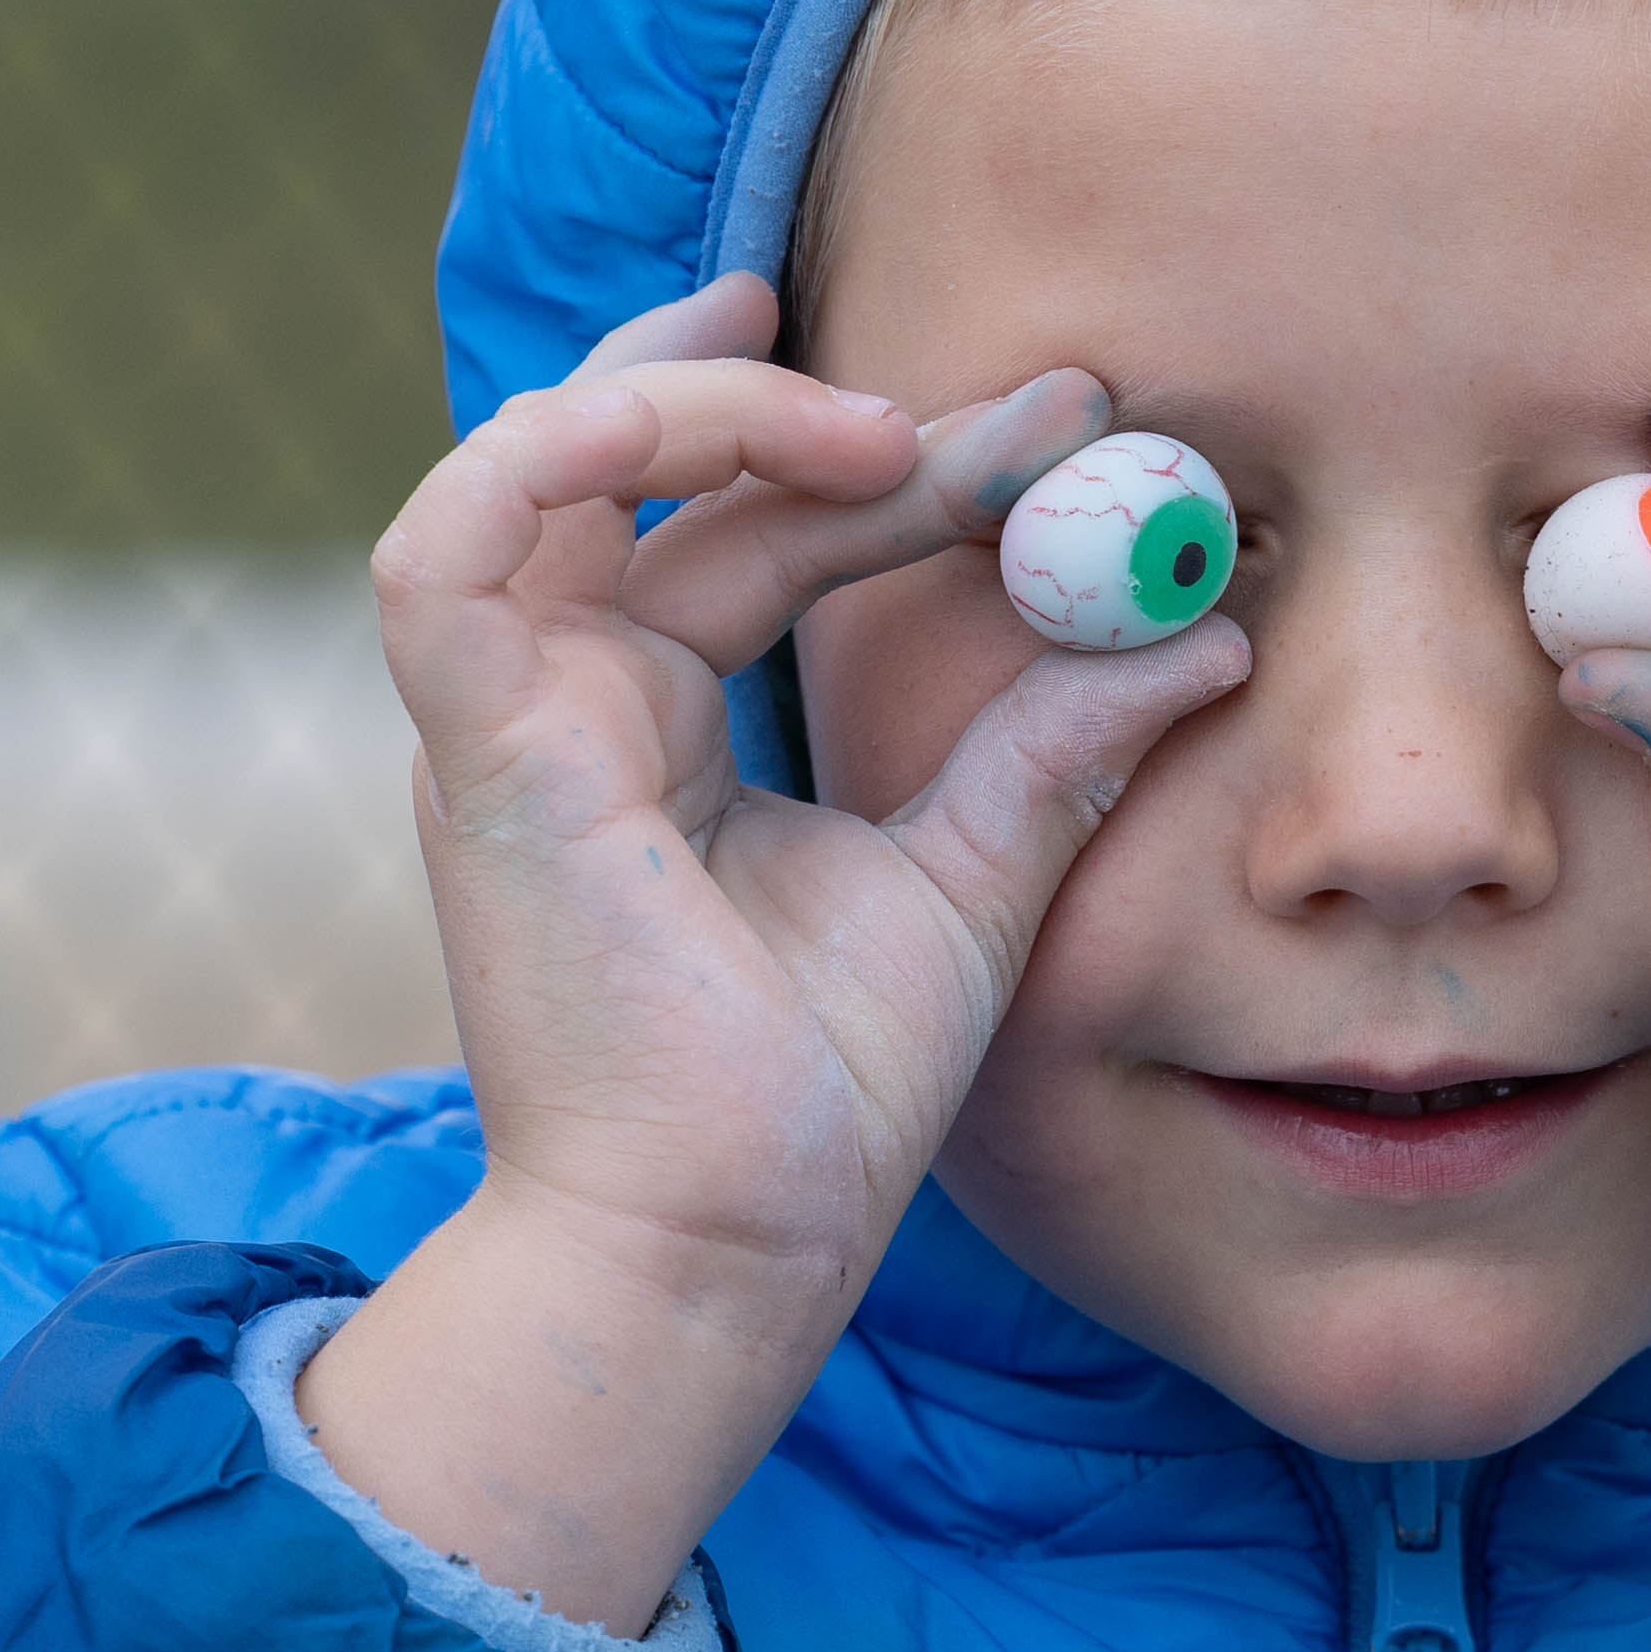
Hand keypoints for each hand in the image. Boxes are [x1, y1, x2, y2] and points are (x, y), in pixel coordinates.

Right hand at [306, 275, 1246, 1627]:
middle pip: (690, 482)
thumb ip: (1060, 742)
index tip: (1079, 429)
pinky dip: (540, 454)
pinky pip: (444, 552)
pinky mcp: (482, 757)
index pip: (774, 531)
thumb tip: (1206, 630)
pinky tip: (695, 411)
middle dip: (856, 410)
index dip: (920, 463)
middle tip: (1046, 403)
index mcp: (663, 725)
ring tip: (883, 427)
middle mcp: (577, 702)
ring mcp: (516, 722)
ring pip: (551, 465)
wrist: (733, 1248)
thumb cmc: (823, 1100)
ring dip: (705, 406)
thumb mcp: (974, 875)